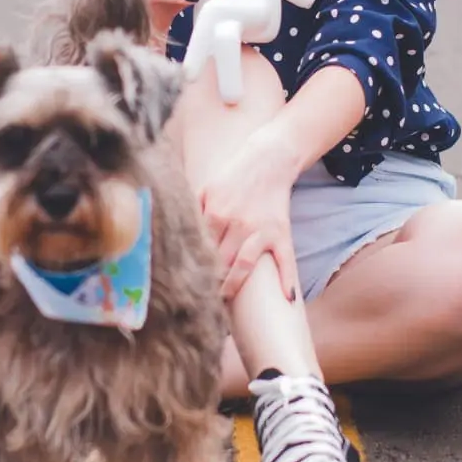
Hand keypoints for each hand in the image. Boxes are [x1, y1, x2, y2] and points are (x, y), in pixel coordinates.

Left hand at [198, 127, 299, 302]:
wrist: (269, 160)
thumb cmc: (234, 177)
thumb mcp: (207, 188)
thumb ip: (192, 210)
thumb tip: (174, 232)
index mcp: (216, 214)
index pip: (201, 249)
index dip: (193, 268)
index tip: (186, 285)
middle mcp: (238, 224)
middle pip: (219, 262)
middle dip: (210, 283)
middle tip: (200, 301)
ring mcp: (261, 230)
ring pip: (244, 266)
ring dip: (234, 286)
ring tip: (226, 301)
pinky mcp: (281, 232)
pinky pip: (285, 259)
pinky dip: (286, 279)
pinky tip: (286, 298)